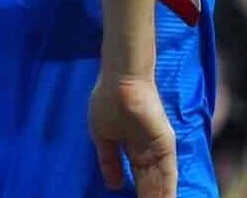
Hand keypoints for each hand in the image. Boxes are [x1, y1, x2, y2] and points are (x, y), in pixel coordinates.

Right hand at [89, 75, 176, 196]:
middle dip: (147, 196)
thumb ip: (109, 160)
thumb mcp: (102, 135)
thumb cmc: (107, 102)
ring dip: (157, 196)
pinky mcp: (165, 145)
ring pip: (159, 180)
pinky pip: (168, 172)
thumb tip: (113, 184)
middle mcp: (147, 150)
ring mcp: (157, 148)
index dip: (134, 190)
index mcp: (131, 146)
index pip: (136, 174)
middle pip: (148, 180)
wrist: (120, 82)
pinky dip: (167, 189)